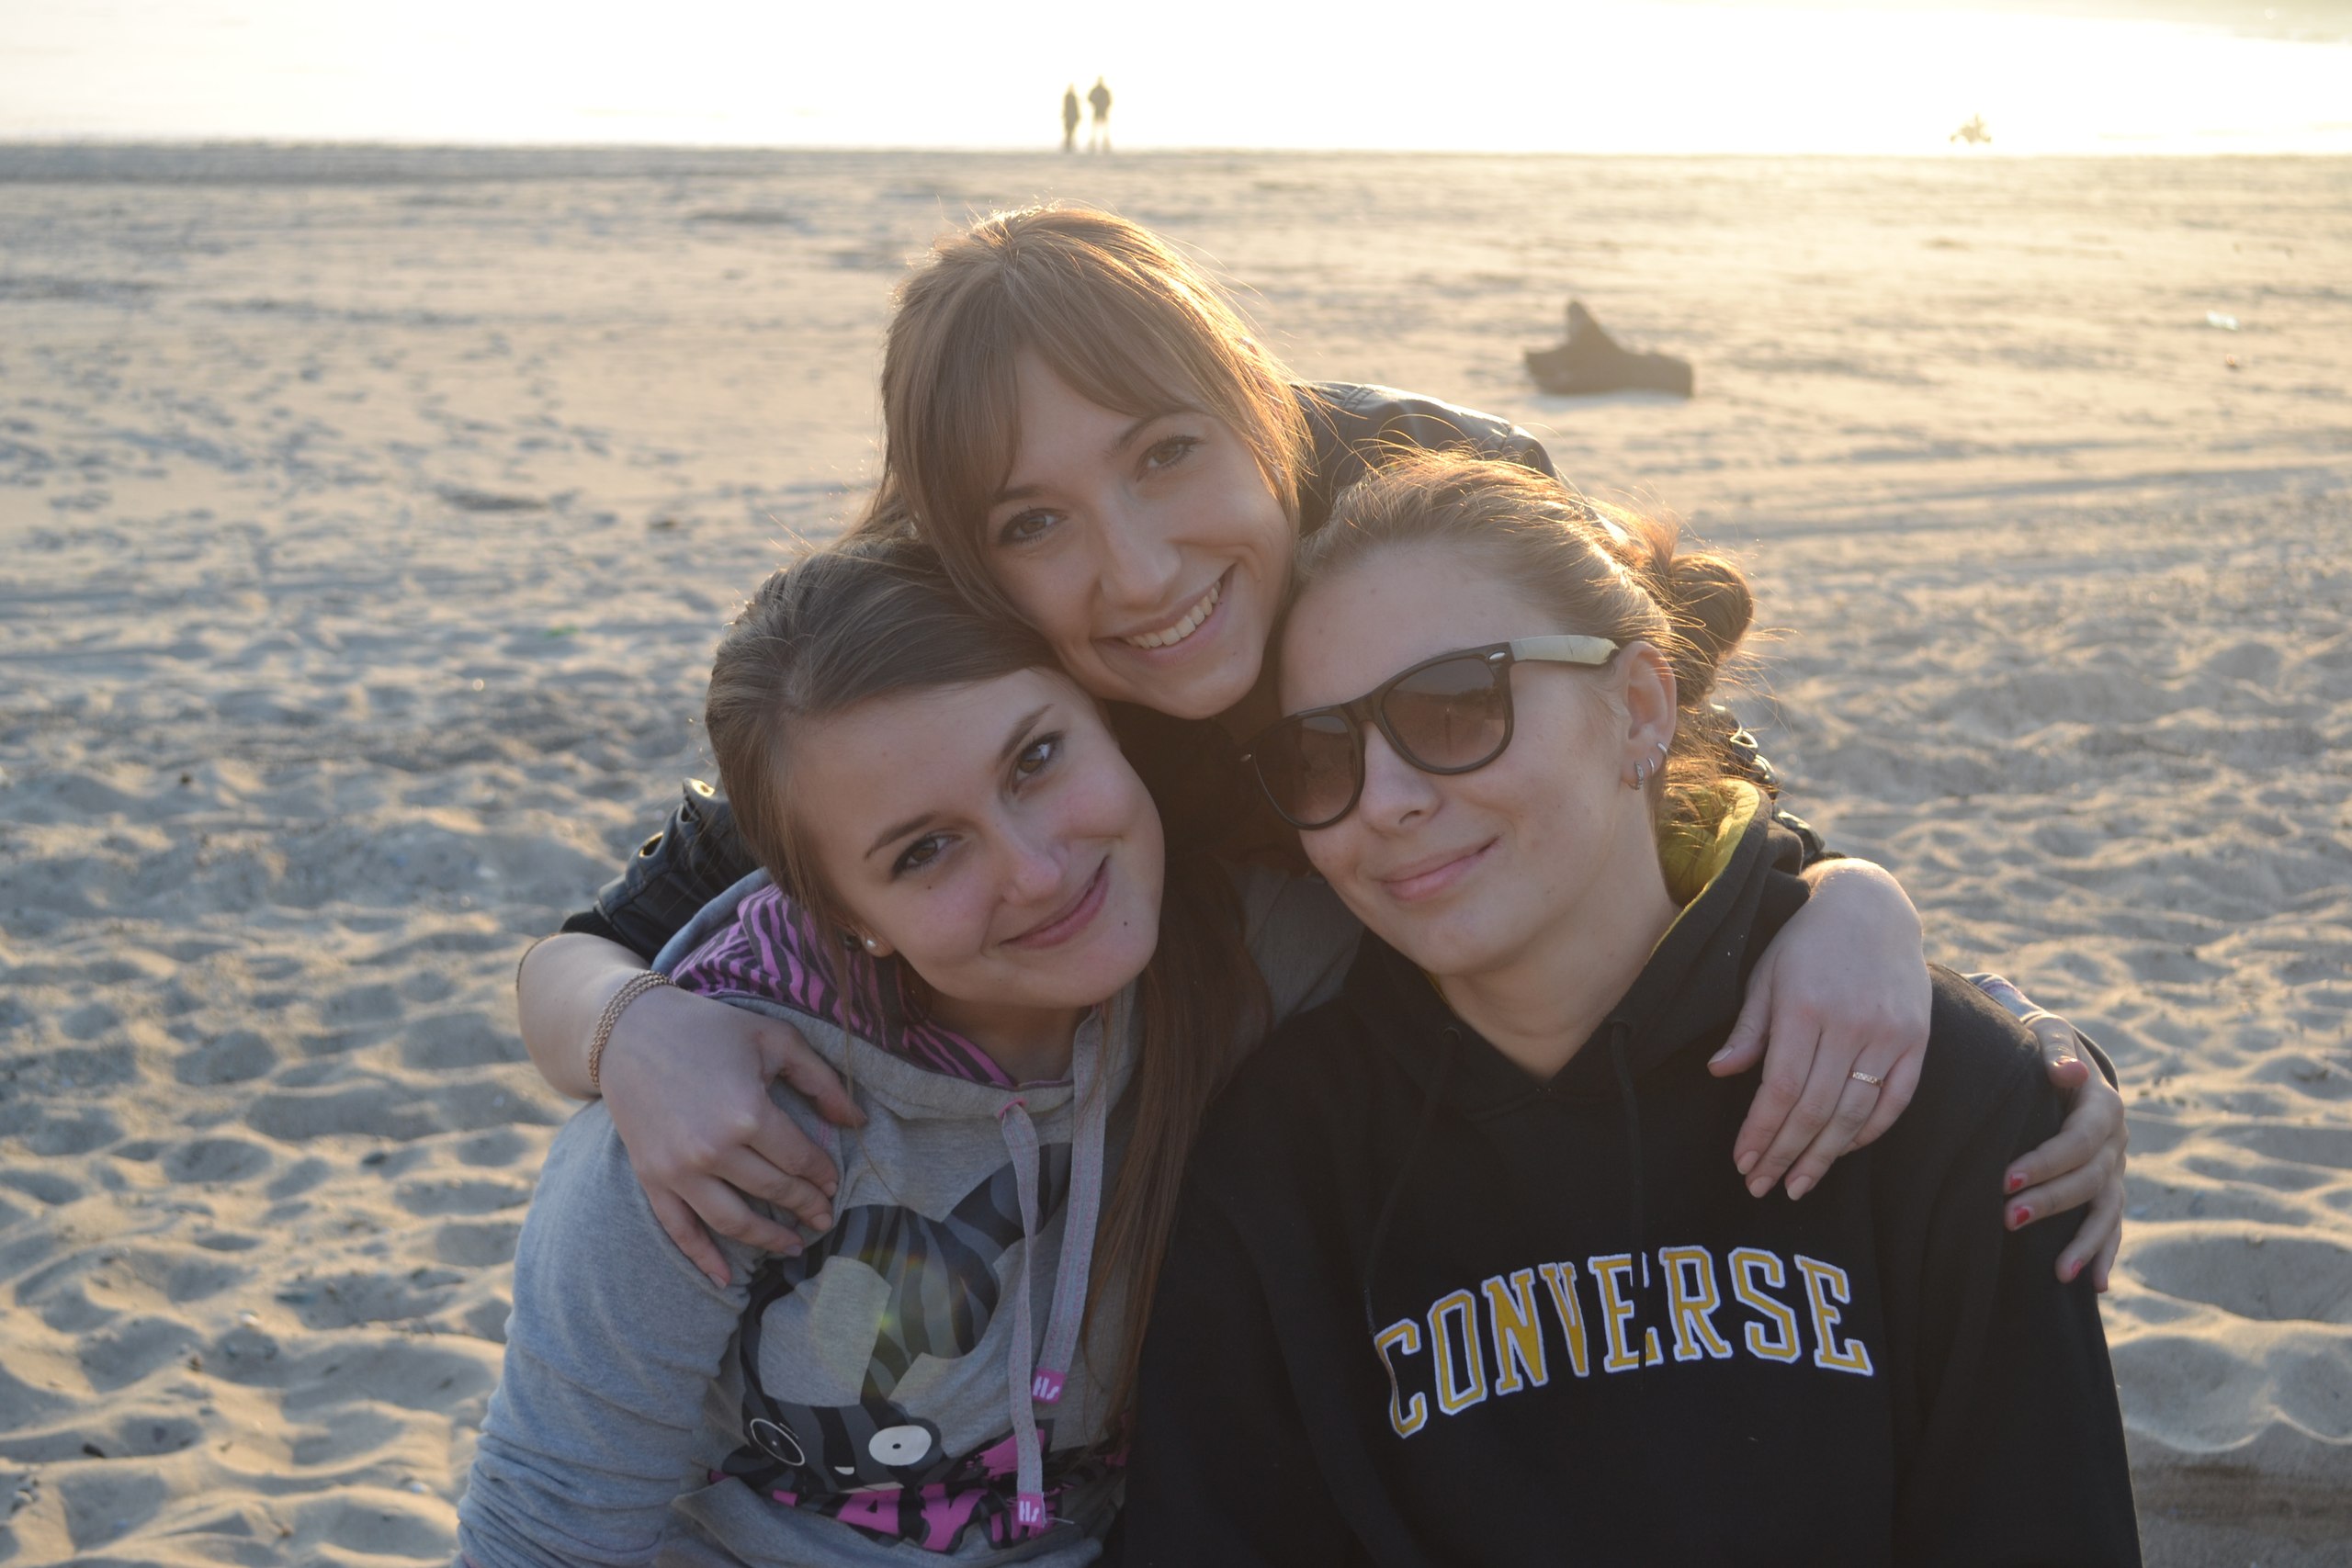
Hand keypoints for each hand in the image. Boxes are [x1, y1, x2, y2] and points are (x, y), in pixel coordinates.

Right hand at [598, 983, 862, 1286]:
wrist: (628, 1030)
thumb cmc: (709, 1028)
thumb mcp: (774, 1039)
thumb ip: (822, 1080)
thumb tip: (858, 1122)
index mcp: (749, 1114)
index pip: (800, 1160)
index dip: (822, 1175)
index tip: (834, 1183)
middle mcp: (714, 1150)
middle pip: (773, 1192)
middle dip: (806, 1208)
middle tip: (824, 1218)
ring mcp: (679, 1169)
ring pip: (733, 1222)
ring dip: (768, 1239)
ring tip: (793, 1246)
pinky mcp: (651, 1178)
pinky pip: (679, 1229)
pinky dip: (703, 1258)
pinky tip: (726, 1279)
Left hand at [1709, 859, 1929, 1200]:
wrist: (1872, 906)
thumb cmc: (1805, 942)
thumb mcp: (1766, 975)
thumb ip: (1748, 1029)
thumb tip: (1719, 1073)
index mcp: (1804, 1007)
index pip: (1778, 1089)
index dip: (1760, 1133)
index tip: (1742, 1163)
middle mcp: (1850, 1024)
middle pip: (1814, 1110)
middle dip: (1785, 1155)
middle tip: (1762, 1186)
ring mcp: (1889, 1034)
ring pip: (1854, 1114)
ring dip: (1824, 1157)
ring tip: (1799, 1183)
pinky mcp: (1918, 1040)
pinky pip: (1895, 1101)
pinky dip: (1868, 1132)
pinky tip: (1841, 1150)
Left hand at [2000, 1016, 2126, 1290]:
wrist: (2056, 1056)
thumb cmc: (2040, 1044)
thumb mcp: (2046, 1034)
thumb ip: (2054, 1048)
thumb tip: (2067, 1073)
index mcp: (2103, 1106)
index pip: (2078, 1141)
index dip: (2047, 1161)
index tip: (2006, 1179)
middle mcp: (2115, 1141)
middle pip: (2089, 1179)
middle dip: (2051, 1201)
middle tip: (2008, 1218)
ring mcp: (2114, 1167)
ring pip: (2105, 1210)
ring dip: (2084, 1243)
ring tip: (2060, 1273)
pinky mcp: (2106, 1187)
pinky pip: (2110, 1224)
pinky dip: (2103, 1252)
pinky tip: (2094, 1284)